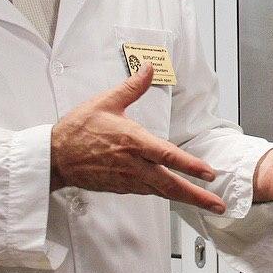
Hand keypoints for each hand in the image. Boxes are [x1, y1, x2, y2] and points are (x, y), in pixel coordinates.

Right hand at [51, 63, 225, 213]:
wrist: (54, 157)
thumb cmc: (78, 129)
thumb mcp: (106, 102)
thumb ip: (132, 87)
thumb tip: (148, 67)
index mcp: (133, 142)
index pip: (168, 155)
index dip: (190, 165)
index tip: (209, 173)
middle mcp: (133, 164)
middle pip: (170, 184)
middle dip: (197, 196)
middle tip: (218, 205)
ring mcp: (127, 179)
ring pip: (161, 192)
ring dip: (184, 198)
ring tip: (205, 203)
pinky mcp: (121, 187)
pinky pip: (148, 192)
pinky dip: (165, 195)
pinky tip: (175, 195)